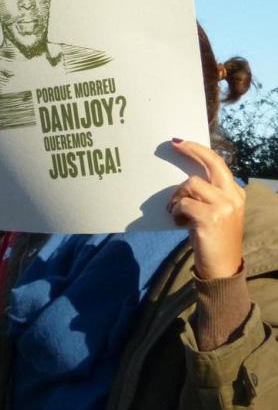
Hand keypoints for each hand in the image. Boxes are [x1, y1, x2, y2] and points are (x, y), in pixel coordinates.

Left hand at [168, 140, 244, 278]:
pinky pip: (183, 203)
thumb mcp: (216, 212)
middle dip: (191, 150)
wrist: (222, 268)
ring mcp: (224, 206)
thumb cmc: (213, 239)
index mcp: (236, 192)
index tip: (180, 142)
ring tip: (176, 212)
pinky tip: (178, 222)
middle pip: (211, 163)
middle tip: (174, 144)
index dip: (198, 150)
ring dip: (177, 197)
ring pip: (191, 184)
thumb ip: (208, 194)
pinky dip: (176, 211)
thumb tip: (186, 176)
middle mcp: (233, 196)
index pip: (218, 163)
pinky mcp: (211, 217)